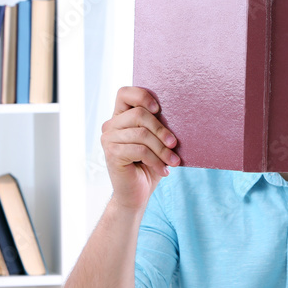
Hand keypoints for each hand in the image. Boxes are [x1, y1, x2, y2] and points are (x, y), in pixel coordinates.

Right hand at [100, 87, 179, 211]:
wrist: (136, 194)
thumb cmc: (149, 165)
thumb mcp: (156, 142)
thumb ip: (158, 126)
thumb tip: (179, 113)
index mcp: (121, 117)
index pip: (124, 93)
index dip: (142, 96)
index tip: (159, 109)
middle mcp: (111, 125)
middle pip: (139, 114)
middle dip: (161, 130)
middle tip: (174, 144)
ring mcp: (108, 139)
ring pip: (142, 134)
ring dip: (162, 150)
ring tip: (174, 161)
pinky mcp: (111, 154)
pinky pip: (140, 150)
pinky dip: (156, 161)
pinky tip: (164, 171)